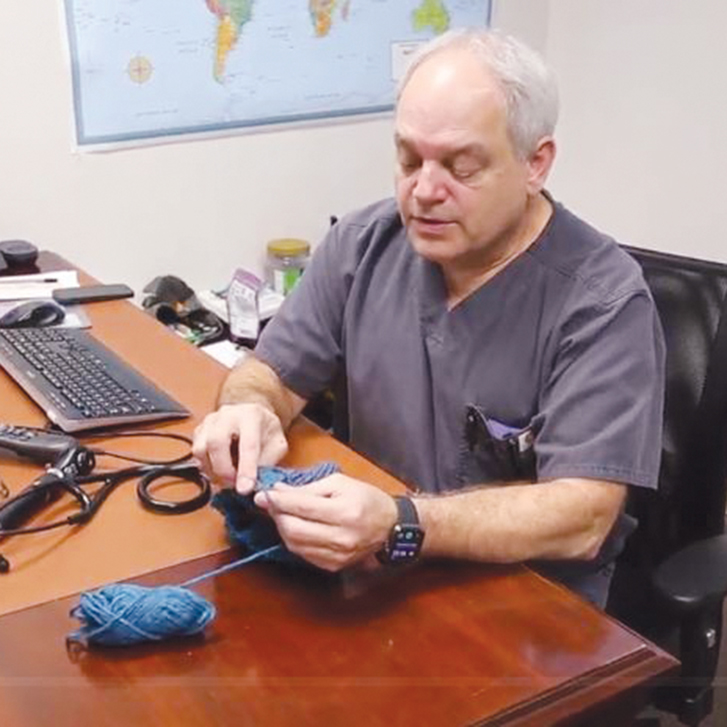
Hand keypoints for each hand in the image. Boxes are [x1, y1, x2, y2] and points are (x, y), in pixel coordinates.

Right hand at [192, 403, 287, 492]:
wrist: (252, 415)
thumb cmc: (266, 431)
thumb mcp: (278, 445)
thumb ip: (267, 463)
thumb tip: (254, 483)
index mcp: (251, 416)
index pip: (248, 444)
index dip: (246, 469)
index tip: (245, 488)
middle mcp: (228, 415)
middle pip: (216, 443)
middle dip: (223, 469)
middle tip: (234, 483)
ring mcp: (210, 421)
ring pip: (200, 449)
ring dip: (212, 470)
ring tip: (227, 477)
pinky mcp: (200, 430)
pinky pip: (196, 454)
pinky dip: (205, 467)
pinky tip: (219, 469)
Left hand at [254, 474, 397, 571]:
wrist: (391, 527)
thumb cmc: (367, 499)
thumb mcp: (340, 483)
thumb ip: (308, 488)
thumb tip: (278, 491)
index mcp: (345, 512)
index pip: (301, 507)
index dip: (277, 500)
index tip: (262, 494)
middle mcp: (340, 538)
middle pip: (293, 530)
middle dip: (276, 515)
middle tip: (270, 503)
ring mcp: (336, 556)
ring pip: (294, 544)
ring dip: (282, 528)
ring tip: (282, 513)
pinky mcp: (333, 566)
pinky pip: (303, 554)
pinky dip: (293, 540)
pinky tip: (295, 527)